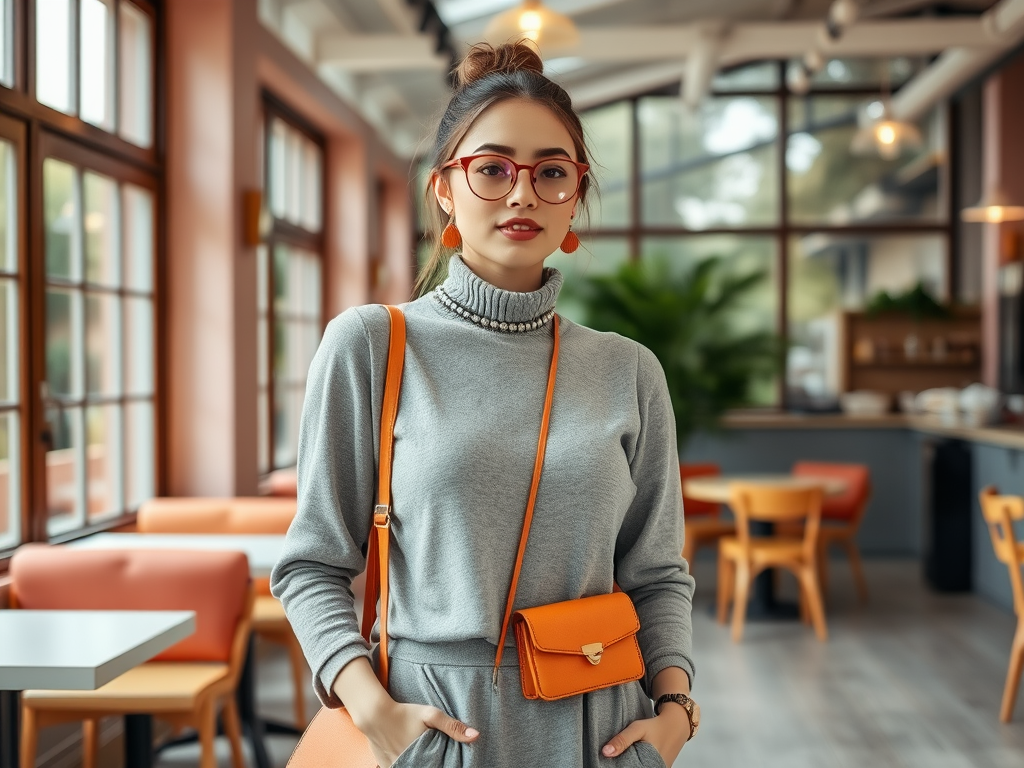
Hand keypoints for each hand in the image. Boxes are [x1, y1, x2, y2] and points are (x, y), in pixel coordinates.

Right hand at [354, 698, 478, 767]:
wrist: (375, 714)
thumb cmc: (404, 713)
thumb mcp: (431, 715)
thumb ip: (453, 726)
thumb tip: (476, 736)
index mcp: (422, 757)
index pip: (439, 767)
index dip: (445, 764)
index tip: (449, 761)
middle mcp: (408, 765)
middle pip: (426, 767)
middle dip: (433, 763)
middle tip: (435, 756)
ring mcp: (396, 766)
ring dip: (420, 763)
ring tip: (425, 756)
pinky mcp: (387, 766)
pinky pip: (401, 767)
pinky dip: (407, 764)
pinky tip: (413, 757)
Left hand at [600, 705, 689, 764]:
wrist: (676, 724)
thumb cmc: (656, 726)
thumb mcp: (637, 729)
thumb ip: (622, 740)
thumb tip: (605, 752)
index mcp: (650, 764)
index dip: (620, 766)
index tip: (611, 762)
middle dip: (624, 764)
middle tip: (617, 757)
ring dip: (631, 764)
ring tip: (626, 755)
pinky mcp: (661, 767)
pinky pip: (646, 767)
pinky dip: (638, 763)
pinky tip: (634, 756)